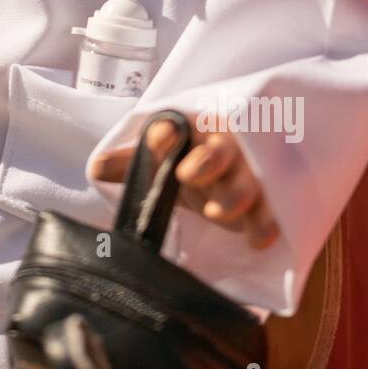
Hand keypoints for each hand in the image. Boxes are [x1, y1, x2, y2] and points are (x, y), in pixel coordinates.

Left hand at [88, 116, 279, 250]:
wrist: (252, 160)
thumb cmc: (197, 160)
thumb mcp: (165, 160)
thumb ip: (132, 163)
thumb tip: (94, 168)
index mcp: (192, 133)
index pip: (177, 129)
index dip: (167, 136)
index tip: (157, 138)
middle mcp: (224, 149)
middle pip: (217, 153)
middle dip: (204, 162)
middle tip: (186, 174)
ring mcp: (251, 174)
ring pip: (246, 183)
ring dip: (233, 197)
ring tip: (215, 212)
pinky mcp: (273, 200)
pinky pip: (273, 211)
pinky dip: (266, 223)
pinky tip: (258, 239)